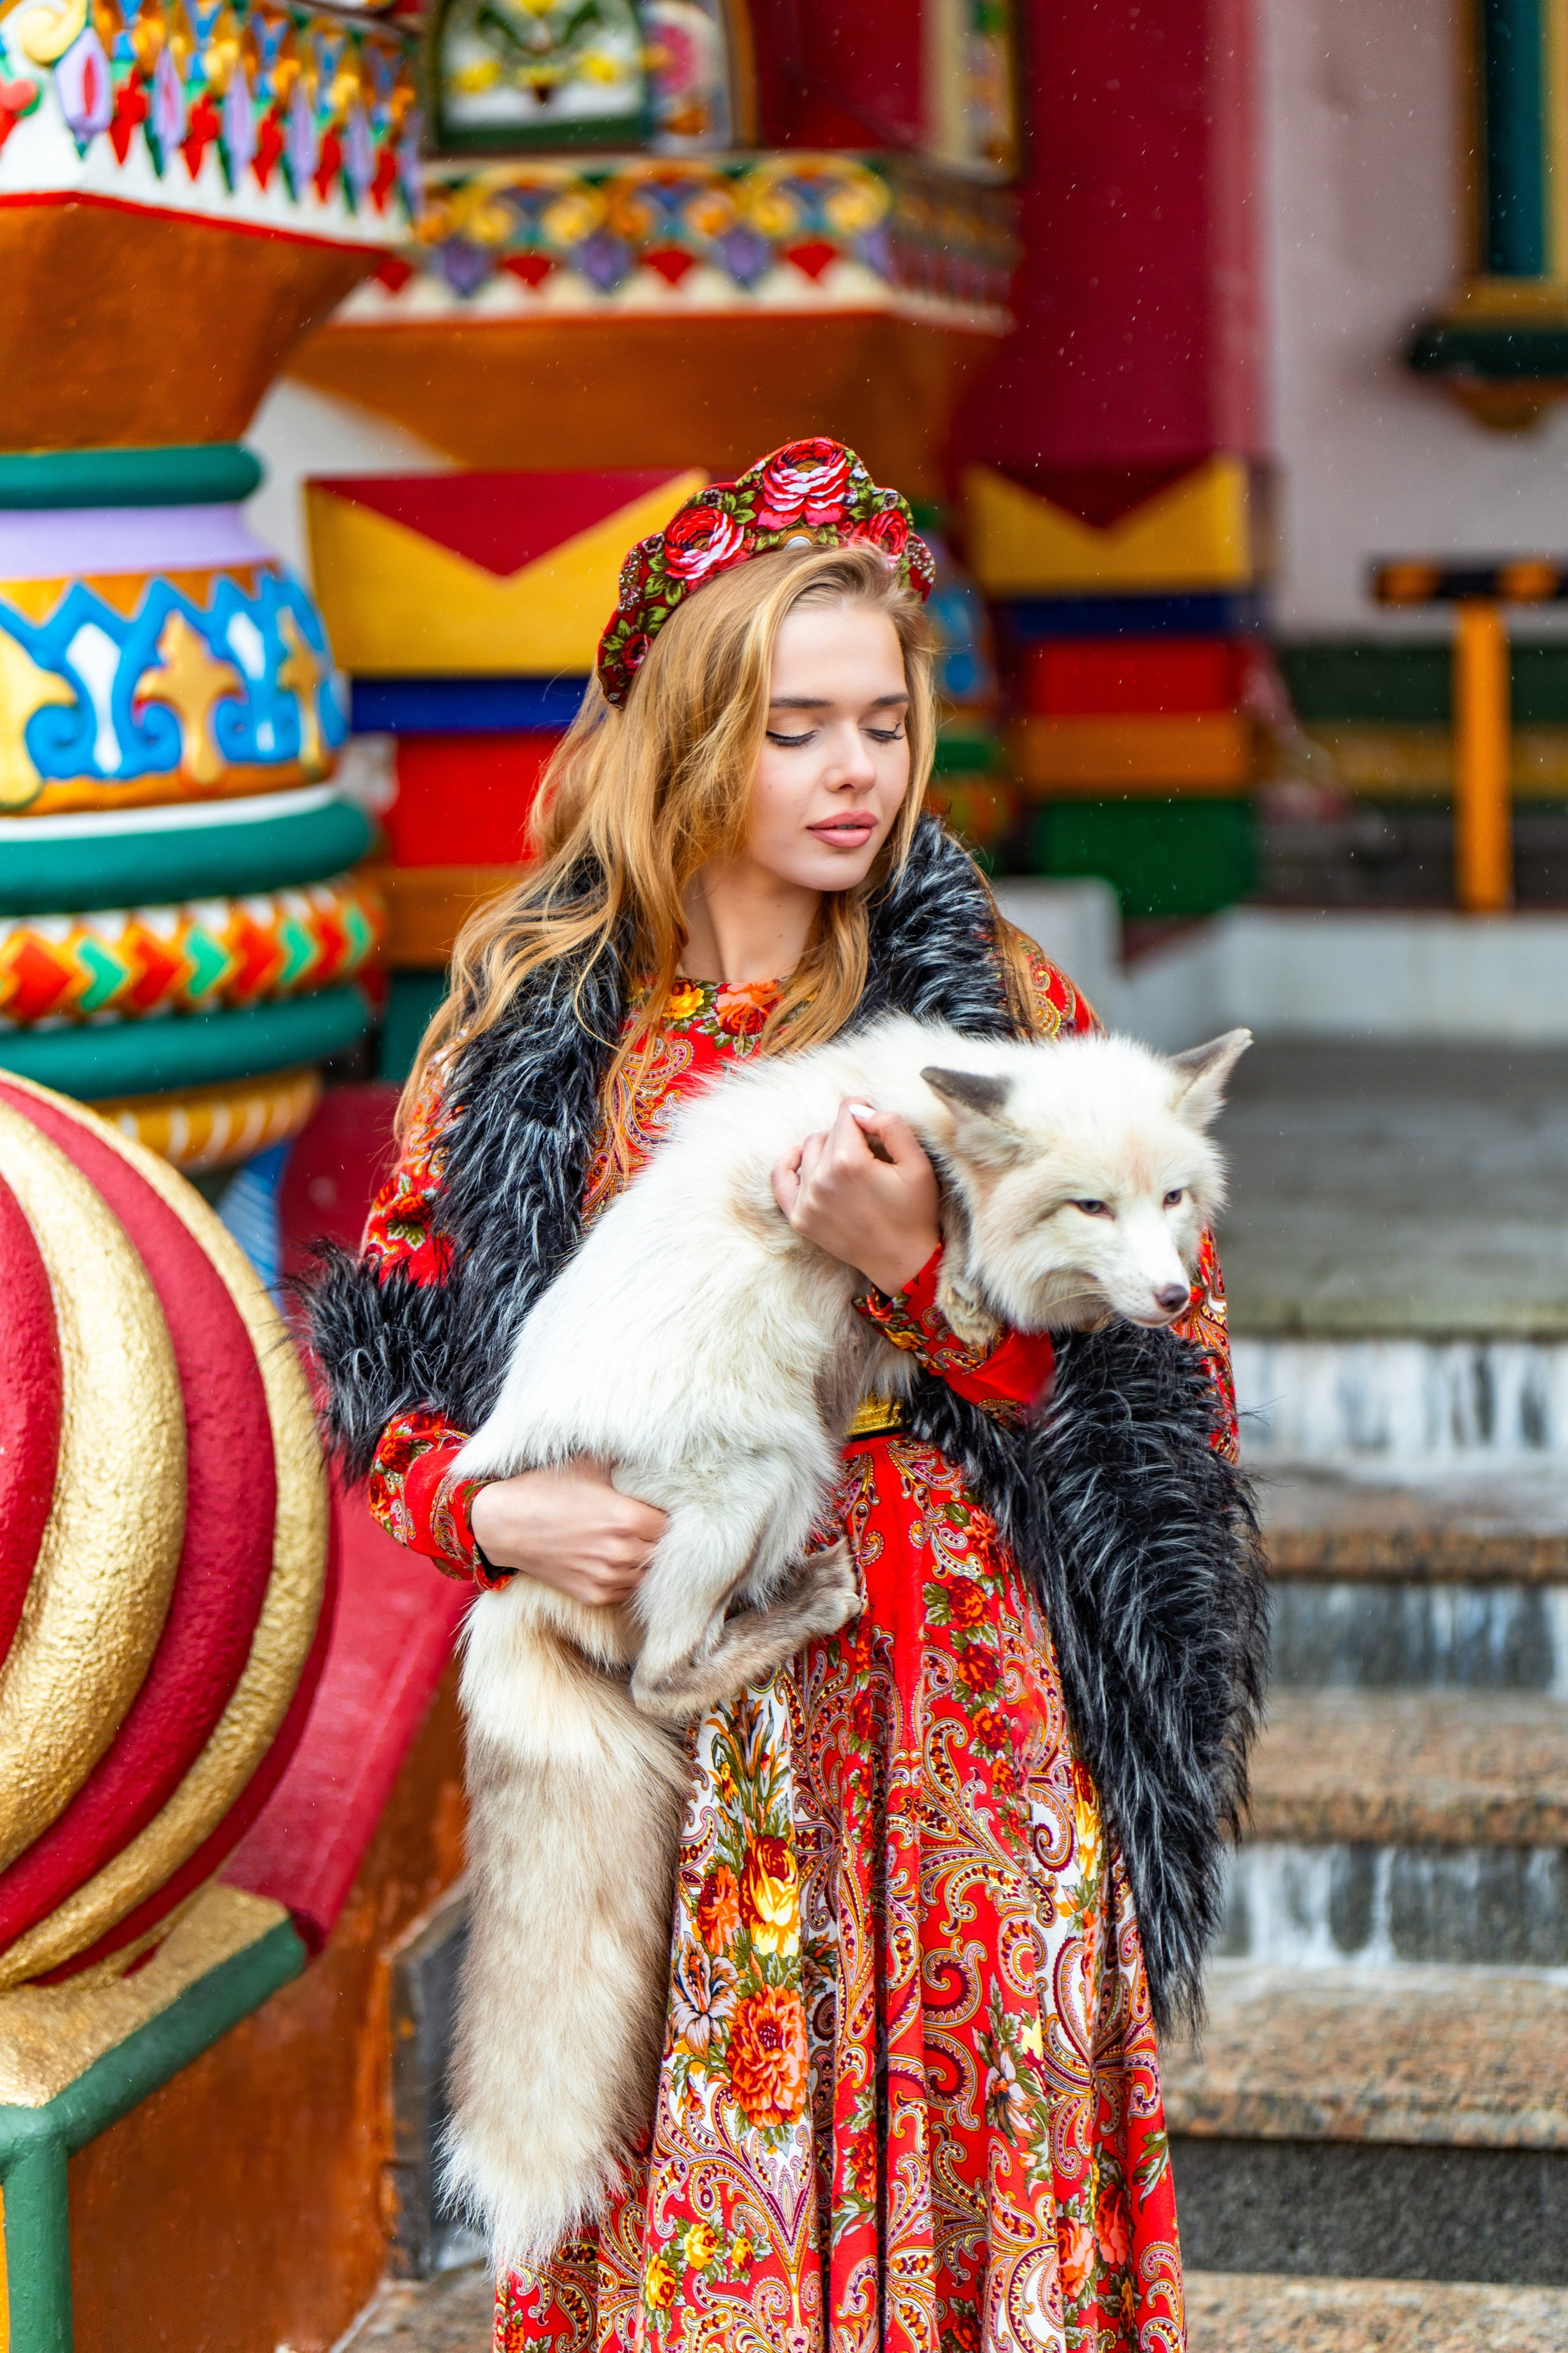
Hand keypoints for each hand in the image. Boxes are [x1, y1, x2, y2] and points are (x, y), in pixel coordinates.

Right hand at [468, 1460, 667, 1607]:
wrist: (505, 1525)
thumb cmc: (546, 1490)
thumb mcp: (587, 1464)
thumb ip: (622, 1458)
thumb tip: (650, 1443)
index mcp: (627, 1518)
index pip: (670, 1525)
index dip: (664, 1516)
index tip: (654, 1509)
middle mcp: (621, 1552)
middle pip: (661, 1551)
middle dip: (655, 1539)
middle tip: (643, 1526)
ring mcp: (607, 1578)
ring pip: (646, 1574)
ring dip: (642, 1560)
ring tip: (628, 1543)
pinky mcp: (592, 1595)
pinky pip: (624, 1591)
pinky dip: (624, 1578)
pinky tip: (612, 1560)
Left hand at [771, 1100, 940, 1297]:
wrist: (903, 1262)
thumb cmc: (915, 1213)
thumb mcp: (918, 1163)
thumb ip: (891, 1125)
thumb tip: (861, 1110)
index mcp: (849, 1162)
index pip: (847, 1113)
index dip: (864, 1111)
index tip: (875, 1122)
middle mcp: (821, 1179)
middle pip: (829, 1131)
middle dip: (850, 1135)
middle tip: (872, 1154)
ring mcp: (805, 1201)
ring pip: (809, 1149)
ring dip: (829, 1149)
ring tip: (850, 1164)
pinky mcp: (799, 1217)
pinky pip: (781, 1178)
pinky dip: (790, 1163)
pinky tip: (803, 1158)